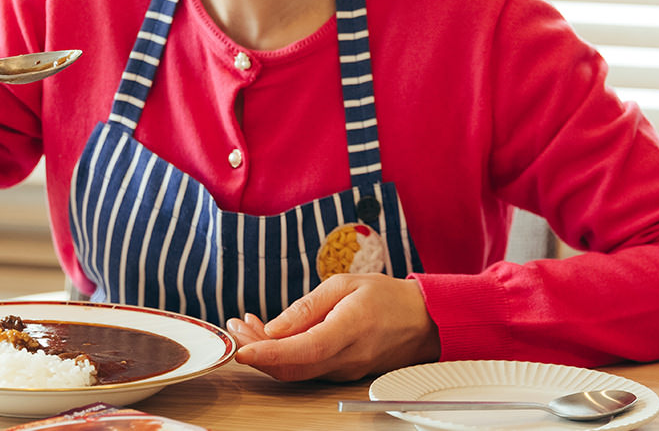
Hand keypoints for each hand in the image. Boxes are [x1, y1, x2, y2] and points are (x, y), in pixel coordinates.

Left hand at [225, 274, 439, 381]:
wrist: (424, 321)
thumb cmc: (388, 297)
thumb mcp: (346, 284)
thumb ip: (308, 307)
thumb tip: (274, 327)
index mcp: (349, 330)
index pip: (300, 350)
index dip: (266, 352)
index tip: (239, 347)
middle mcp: (346, 359)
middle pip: (290, 367)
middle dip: (255, 351)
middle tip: (234, 328)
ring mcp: (344, 370)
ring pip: (295, 370)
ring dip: (266, 352)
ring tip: (246, 326)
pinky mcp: (342, 373)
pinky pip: (307, 368)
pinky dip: (284, 354)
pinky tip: (271, 335)